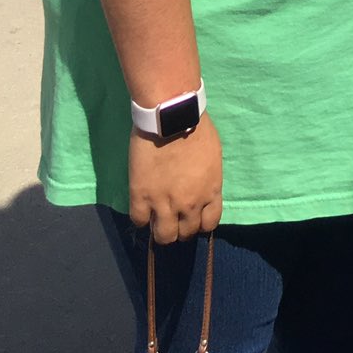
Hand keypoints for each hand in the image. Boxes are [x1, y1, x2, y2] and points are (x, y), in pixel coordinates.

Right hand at [129, 114, 222, 244]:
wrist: (172, 116)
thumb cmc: (197, 128)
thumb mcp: (213, 157)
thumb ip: (208, 179)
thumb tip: (201, 189)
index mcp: (210, 192)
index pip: (209, 224)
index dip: (200, 223)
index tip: (193, 217)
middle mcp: (190, 204)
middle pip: (186, 233)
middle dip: (181, 228)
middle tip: (174, 217)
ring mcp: (165, 203)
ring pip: (164, 236)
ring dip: (162, 230)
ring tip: (158, 218)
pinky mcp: (141, 196)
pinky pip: (139, 221)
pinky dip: (141, 218)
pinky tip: (143, 207)